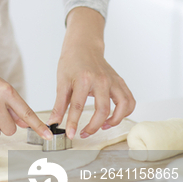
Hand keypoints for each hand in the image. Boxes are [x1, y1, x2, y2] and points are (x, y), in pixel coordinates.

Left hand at [47, 7, 135, 139]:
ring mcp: (113, 81)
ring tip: (102, 126)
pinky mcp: (120, 82)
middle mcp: (102, 80)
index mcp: (84, 79)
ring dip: (114, 121)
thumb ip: (59, 104)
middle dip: (94, 127)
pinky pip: (129, 100)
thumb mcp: (62, 82)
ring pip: (123, 106)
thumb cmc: (71, 62)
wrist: (83, 46)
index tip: (70, 135)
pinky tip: (113, 117)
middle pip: (102, 110)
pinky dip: (125, 112)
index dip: (74, 123)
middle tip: (84, 133)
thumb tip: (53, 122)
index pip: (78, 106)